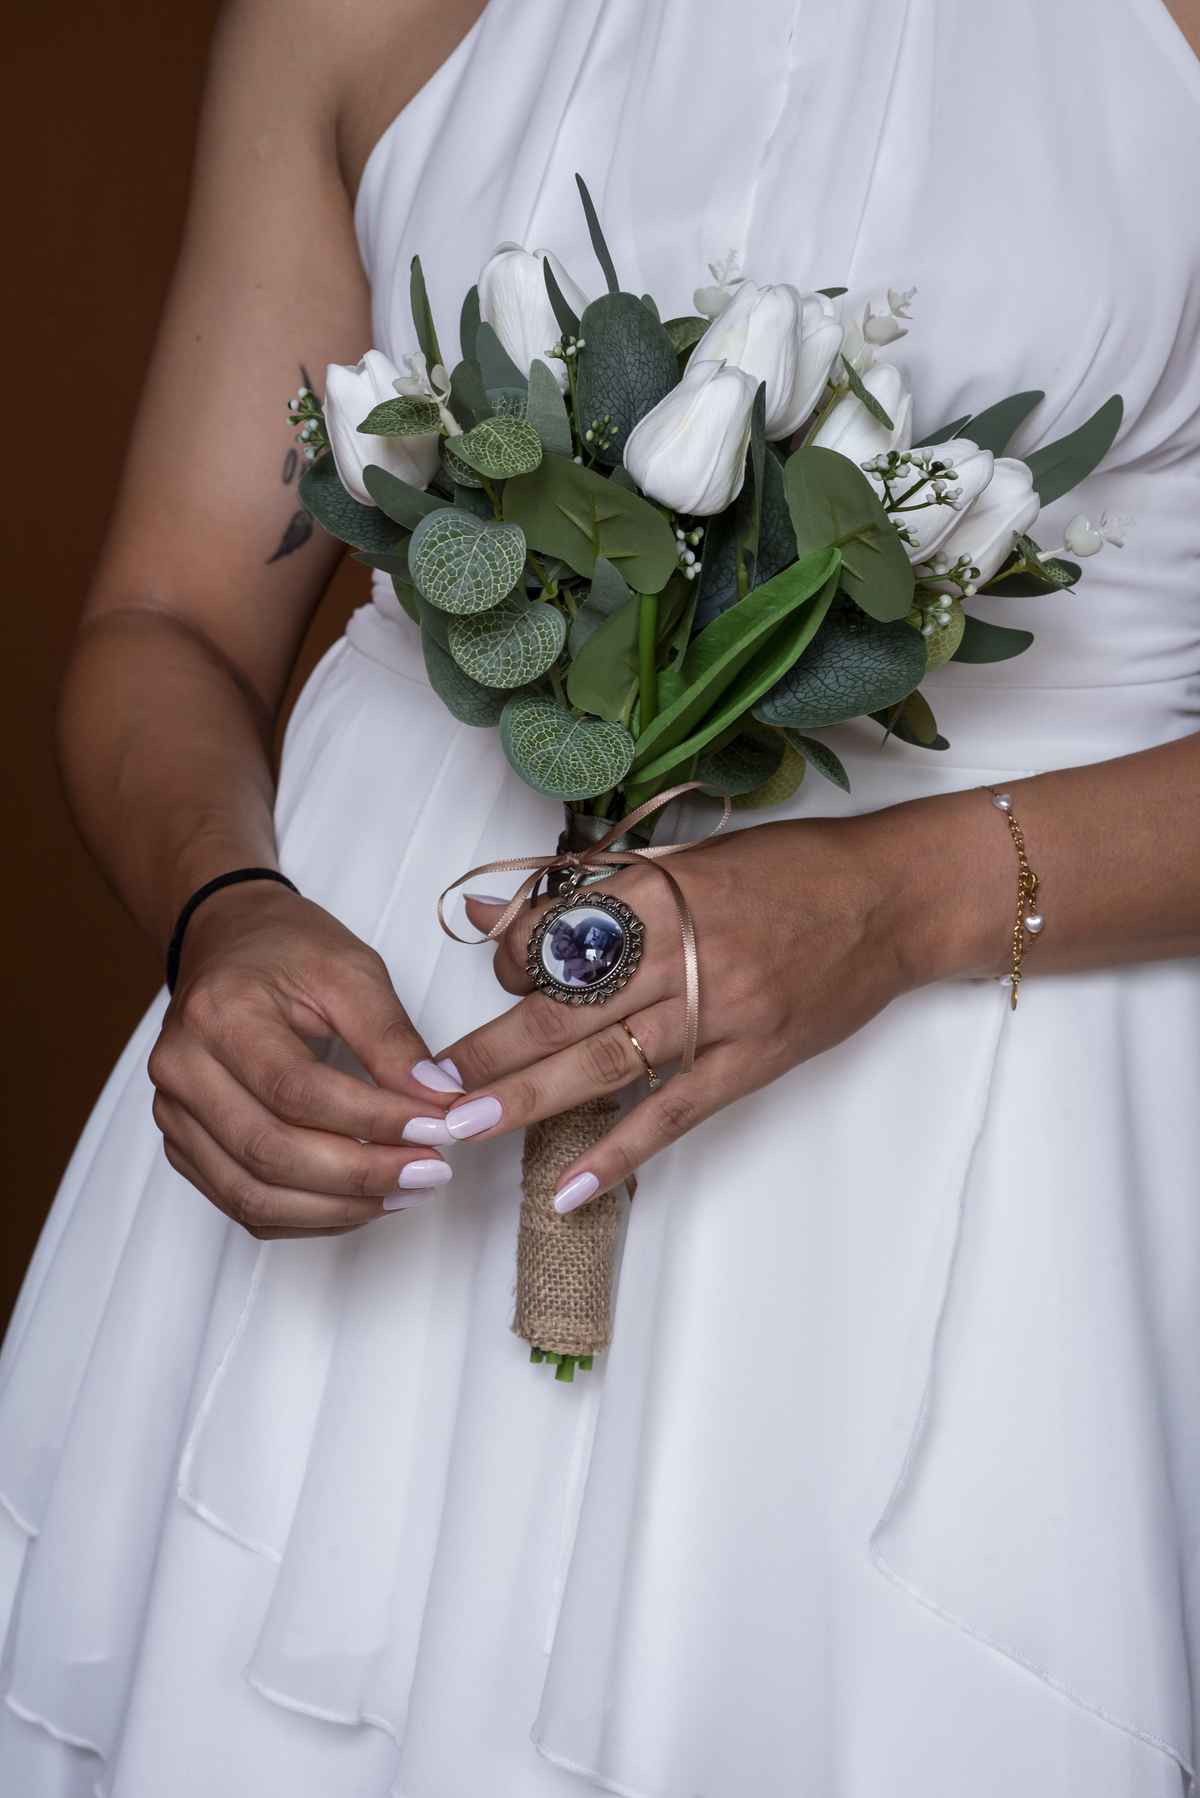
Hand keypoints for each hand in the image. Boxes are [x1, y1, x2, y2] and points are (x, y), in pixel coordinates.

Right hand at [149, 881, 468, 1237]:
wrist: (227, 942)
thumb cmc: (285, 949)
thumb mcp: (351, 970)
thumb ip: (392, 1038)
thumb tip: (437, 1101)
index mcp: (219, 1013)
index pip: (297, 1091)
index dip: (371, 1120)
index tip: (435, 1129)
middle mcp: (182, 1068)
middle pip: (270, 1152)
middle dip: (361, 1174)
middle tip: (430, 1170)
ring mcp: (175, 1113)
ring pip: (253, 1194)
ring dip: (339, 1208)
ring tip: (406, 1191)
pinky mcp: (185, 1145)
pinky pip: (244, 1204)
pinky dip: (309, 1217)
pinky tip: (362, 1201)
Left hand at [436, 801, 1011, 1207]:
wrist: (895, 898)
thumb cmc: (793, 869)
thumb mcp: (693, 858)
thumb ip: (596, 891)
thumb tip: (495, 914)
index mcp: (662, 886)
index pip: (556, 933)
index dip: (509, 962)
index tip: (490, 984)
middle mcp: (684, 948)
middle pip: (565, 1007)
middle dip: (490, 1051)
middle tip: (429, 1088)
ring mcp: (722, 1009)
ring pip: (606, 1062)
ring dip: (529, 1100)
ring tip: (467, 1130)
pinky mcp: (754, 1058)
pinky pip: (675, 1112)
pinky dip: (620, 1151)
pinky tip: (573, 1187)